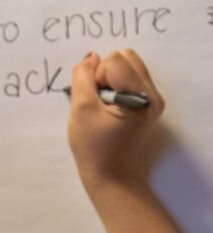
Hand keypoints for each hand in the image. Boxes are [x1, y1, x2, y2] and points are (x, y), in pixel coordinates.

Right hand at [68, 50, 164, 188]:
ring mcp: (152, 99)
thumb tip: (90, 58)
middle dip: (105, 74)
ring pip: (128, 66)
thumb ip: (82, 78)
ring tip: (103, 105)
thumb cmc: (93, 146)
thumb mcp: (80, 109)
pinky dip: (115, 86)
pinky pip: (129, 79)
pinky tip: (108, 107)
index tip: (94, 101)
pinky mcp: (147, 104)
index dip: (96, 77)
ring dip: (109, 80)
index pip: (115, 61)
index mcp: (141, 97)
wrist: (109, 175)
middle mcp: (153, 94)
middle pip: (125, 57)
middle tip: (98, 101)